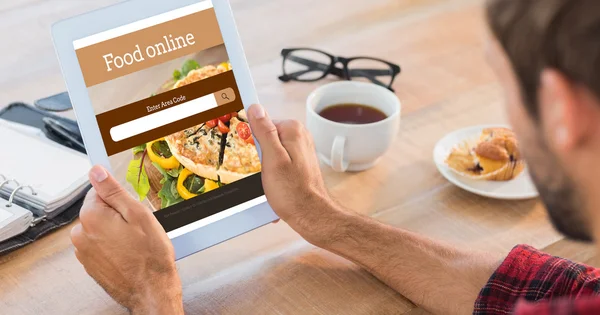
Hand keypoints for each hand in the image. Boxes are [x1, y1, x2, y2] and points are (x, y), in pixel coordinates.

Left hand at [71, 166, 182, 314]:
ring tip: (135, 244)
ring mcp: (84, 252)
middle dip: (117, 215)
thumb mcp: (138, 214)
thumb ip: (113, 190)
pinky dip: (113, 246)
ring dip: (115, 231)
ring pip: (100, 229)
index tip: (132, 209)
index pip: (99, 191)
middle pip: (99, 211)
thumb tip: (96, 171)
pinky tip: (129, 254)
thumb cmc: (150, 256)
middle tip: (137, 229)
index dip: (120, 199)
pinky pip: (100, 245)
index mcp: (91, 216)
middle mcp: (81, 234)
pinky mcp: (90, 264)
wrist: (151, 290)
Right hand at [247, 104, 345, 245]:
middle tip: (263, 173)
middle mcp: (299, 137)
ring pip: (270, 154)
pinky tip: (275, 189)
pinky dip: (273, 177)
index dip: (253, 141)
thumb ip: (264, 131)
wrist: (311, 215)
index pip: (262, 123)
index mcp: (292, 130)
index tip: (252, 155)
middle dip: (259, 157)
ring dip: (265, 170)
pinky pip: (278, 165)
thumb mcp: (272, 159)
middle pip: (266, 139)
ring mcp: (300, 150)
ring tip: (271, 184)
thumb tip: (255, 108)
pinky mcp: (298, 163)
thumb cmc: (293, 192)